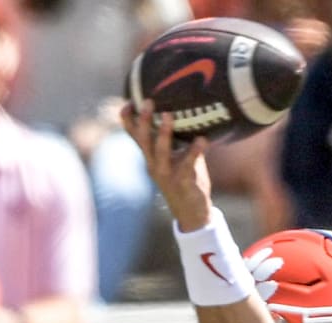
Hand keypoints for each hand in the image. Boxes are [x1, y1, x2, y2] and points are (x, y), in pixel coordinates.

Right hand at [121, 100, 212, 231]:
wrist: (191, 212)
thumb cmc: (185, 179)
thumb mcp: (177, 158)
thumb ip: (178, 140)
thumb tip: (187, 113)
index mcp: (150, 158)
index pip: (135, 137)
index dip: (129, 121)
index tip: (128, 102)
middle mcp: (154, 165)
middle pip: (143, 140)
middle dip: (144, 121)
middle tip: (149, 101)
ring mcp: (167, 174)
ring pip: (161, 152)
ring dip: (163, 133)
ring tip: (170, 115)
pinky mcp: (183, 182)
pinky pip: (188, 164)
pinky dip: (195, 151)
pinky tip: (203, 139)